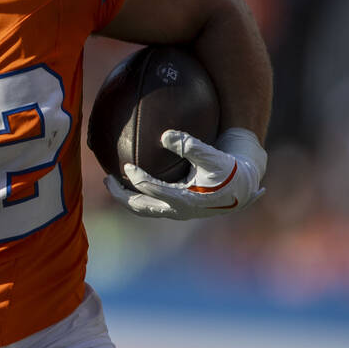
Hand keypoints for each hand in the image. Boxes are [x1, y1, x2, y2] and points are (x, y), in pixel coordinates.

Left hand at [105, 128, 266, 219]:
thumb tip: (165, 135)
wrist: (242, 188)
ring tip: (112, 183)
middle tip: (107, 180)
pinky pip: (151, 205)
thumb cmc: (228, 170)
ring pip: (144, 209)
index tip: (126, 165)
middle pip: (140, 207)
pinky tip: (130, 181)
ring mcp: (176, 212)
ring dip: (127, 198)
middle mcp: (178, 210)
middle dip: (121, 195)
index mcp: (185, 200)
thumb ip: (190, 145)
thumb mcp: (213, 156)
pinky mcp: (177, 209)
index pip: (151, 190)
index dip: (137, 177)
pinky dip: (138, 195)